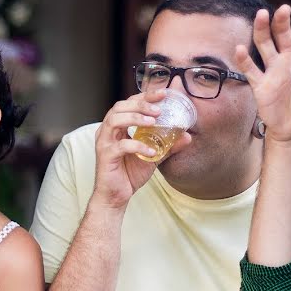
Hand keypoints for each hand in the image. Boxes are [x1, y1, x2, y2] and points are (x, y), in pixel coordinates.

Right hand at [91, 89, 190, 209]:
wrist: (116, 197)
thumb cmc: (129, 174)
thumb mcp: (153, 157)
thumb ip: (168, 146)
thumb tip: (187, 136)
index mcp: (117, 127)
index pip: (129, 103)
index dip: (145, 96)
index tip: (163, 93)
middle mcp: (107, 131)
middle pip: (120, 106)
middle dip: (140, 104)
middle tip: (159, 110)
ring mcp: (104, 142)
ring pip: (114, 120)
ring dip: (135, 118)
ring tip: (153, 122)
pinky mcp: (105, 156)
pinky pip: (120, 146)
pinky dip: (137, 146)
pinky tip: (151, 151)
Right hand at [234, 5, 290, 144]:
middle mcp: (288, 61)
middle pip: (283, 35)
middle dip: (282, 21)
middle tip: (283, 9)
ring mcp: (273, 71)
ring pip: (264, 46)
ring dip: (261, 30)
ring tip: (261, 16)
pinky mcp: (260, 85)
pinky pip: (250, 70)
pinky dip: (244, 60)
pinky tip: (239, 49)